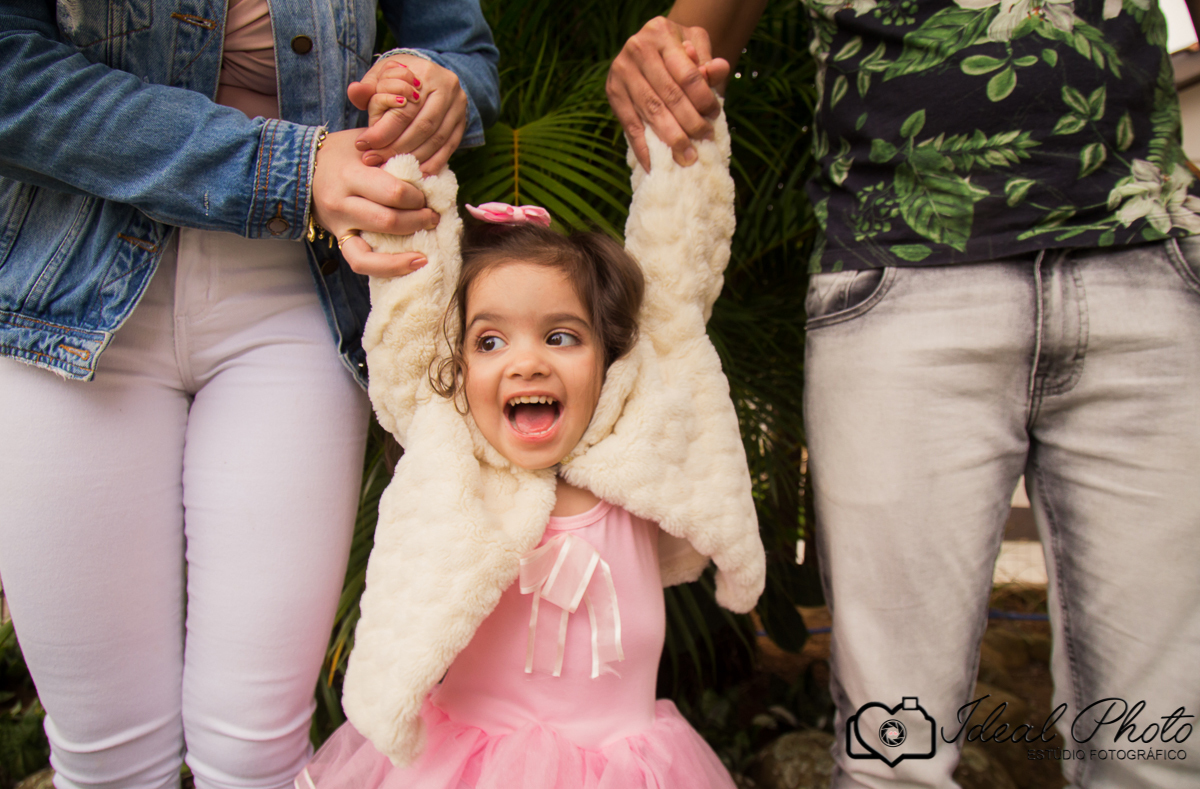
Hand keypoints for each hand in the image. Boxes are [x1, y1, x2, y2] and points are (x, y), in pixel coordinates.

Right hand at [311, 129, 438, 276]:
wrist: (303, 166)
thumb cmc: (344, 153)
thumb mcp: (367, 144)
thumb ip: (395, 154)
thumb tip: (432, 171)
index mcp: (350, 175)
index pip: (393, 192)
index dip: (417, 197)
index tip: (426, 194)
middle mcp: (341, 203)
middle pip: (388, 221)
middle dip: (418, 220)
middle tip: (433, 215)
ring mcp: (339, 226)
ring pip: (376, 248)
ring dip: (410, 245)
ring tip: (428, 238)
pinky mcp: (339, 241)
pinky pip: (362, 263)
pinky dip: (390, 267)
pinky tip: (414, 263)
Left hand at [347, 56, 468, 173]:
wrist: (428, 76)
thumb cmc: (400, 78)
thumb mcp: (382, 75)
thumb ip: (368, 87)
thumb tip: (354, 91)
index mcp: (426, 73)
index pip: (404, 109)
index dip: (383, 130)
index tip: (363, 145)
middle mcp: (447, 88)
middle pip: (421, 127)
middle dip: (395, 148)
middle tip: (373, 160)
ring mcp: (459, 107)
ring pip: (436, 140)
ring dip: (412, 158)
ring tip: (389, 168)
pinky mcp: (462, 124)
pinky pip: (448, 148)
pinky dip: (432, 163)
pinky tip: (416, 173)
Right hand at [606, 16, 729, 170]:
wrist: (652, 46)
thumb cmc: (680, 51)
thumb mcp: (698, 47)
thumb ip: (710, 62)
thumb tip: (717, 71)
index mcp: (660, 33)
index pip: (686, 74)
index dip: (703, 99)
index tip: (714, 116)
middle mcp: (637, 49)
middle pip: (668, 95)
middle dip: (688, 123)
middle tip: (703, 141)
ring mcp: (621, 71)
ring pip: (650, 111)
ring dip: (669, 138)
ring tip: (685, 157)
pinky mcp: (612, 92)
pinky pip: (630, 125)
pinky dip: (642, 148)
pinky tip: (653, 164)